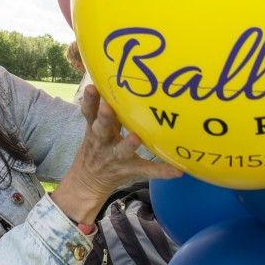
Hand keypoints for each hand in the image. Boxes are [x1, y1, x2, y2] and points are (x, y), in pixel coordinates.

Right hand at [51, 85, 182, 224]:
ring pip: (121, 151)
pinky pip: (146, 170)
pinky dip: (161, 171)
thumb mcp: (95, 128)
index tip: (92, 87)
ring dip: (127, 145)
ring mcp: (114, 157)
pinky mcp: (128, 170)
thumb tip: (116, 84)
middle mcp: (102, 142)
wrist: (87, 181)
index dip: (90, 100)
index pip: (89, 112)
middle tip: (107, 107)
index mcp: (94, 129)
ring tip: (135, 138)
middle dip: (104, 118)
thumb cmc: (96, 147)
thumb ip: (105, 110)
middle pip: (100, 129)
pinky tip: (176, 171)